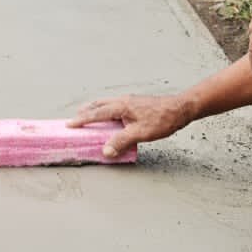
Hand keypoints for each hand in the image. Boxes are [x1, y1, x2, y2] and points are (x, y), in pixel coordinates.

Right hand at [69, 94, 193, 157]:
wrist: (181, 109)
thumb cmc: (162, 120)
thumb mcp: (140, 133)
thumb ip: (121, 141)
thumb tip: (106, 151)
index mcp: (121, 106)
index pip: (97, 113)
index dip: (82, 120)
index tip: (70, 124)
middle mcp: (123, 101)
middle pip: (99, 104)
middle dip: (86, 111)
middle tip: (76, 118)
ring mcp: (130, 101)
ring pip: (107, 104)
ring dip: (96, 110)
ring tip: (90, 116)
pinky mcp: (136, 104)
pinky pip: (115, 106)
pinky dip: (106, 111)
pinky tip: (111, 118)